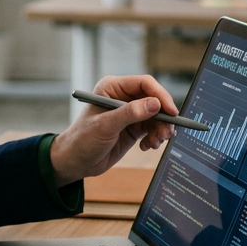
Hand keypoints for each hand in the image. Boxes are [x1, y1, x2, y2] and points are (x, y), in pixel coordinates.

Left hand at [49, 74, 177, 186]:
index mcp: (112, 87)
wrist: (75, 161)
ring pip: (156, 116)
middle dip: (163, 117)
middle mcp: (122, 97)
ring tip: (154, 143)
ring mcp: (129, 112)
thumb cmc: (82, 139)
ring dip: (160, 130)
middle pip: (154, 100)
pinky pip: (153, 128)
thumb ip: (130, 114)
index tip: (171, 112)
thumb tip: (154, 103)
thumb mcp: (105, 126)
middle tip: (166, 133)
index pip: (144, 84)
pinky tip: (146, 146)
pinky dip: (154, 137)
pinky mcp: (133, 127)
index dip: (160, 95)